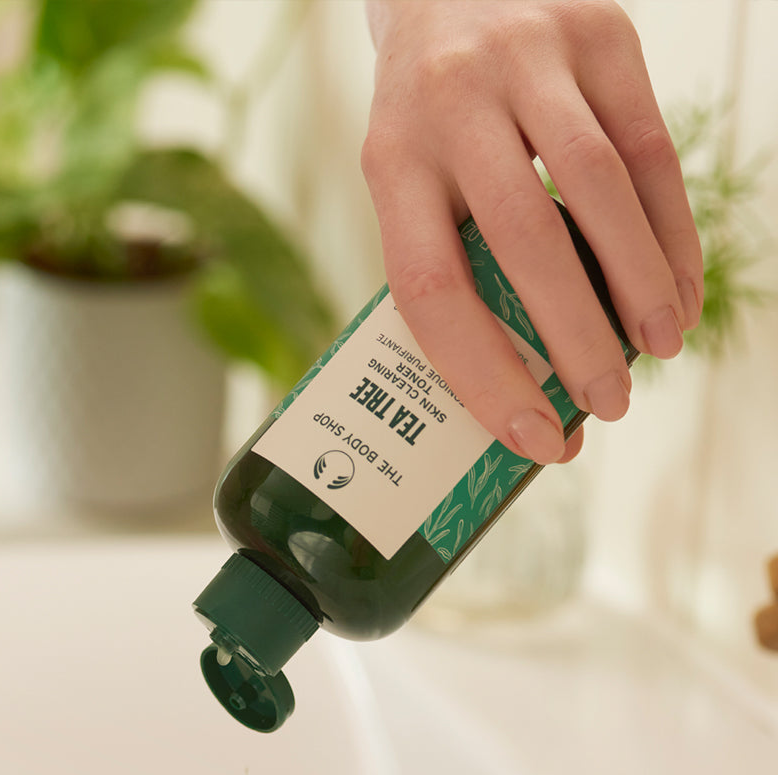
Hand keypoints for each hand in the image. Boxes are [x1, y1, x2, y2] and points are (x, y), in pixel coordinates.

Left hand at [363, 0, 702, 463]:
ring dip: (639, 285)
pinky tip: (679, 288)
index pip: (431, 289)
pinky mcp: (599, 35)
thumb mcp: (414, 185)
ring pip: (599, 188)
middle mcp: (452, 101)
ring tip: (659, 351)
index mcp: (391, 160)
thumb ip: (459, 270)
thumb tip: (528, 398)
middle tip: (611, 406)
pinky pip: (649, 147)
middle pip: (524, 240)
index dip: (484, 375)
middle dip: (578, 339)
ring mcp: (529, 58)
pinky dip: (671, 230)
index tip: (533, 438)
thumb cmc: (431, 124)